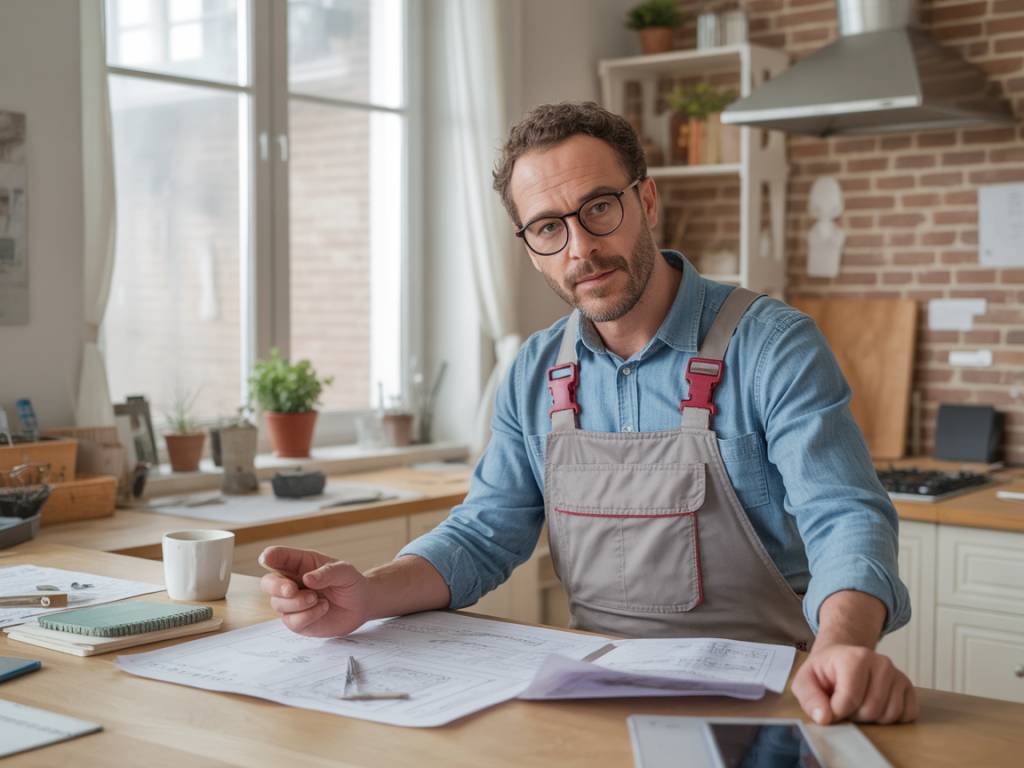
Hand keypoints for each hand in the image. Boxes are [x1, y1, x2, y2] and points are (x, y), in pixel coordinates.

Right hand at [258, 546, 370, 637]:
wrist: (361, 605)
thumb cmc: (350, 583)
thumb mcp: (344, 572)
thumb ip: (327, 573)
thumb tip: (307, 579)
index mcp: (300, 563)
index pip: (278, 557)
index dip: (269, 557)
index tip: (267, 558)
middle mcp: (292, 582)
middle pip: (268, 583)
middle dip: (276, 586)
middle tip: (291, 590)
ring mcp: (293, 603)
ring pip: (278, 604)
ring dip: (297, 603)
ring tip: (318, 599)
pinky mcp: (298, 621)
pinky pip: (292, 622)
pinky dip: (307, 616)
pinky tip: (322, 609)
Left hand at [791, 644, 917, 724]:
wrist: (842, 659)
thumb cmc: (824, 672)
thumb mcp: (805, 681)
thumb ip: (810, 698)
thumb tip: (824, 718)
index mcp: (855, 657)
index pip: (850, 699)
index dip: (837, 711)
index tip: (830, 704)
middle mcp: (881, 662)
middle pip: (872, 710)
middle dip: (855, 715)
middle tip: (844, 703)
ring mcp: (897, 674)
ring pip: (890, 714)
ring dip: (872, 718)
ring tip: (859, 703)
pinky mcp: (908, 686)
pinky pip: (907, 715)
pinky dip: (890, 718)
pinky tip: (875, 706)